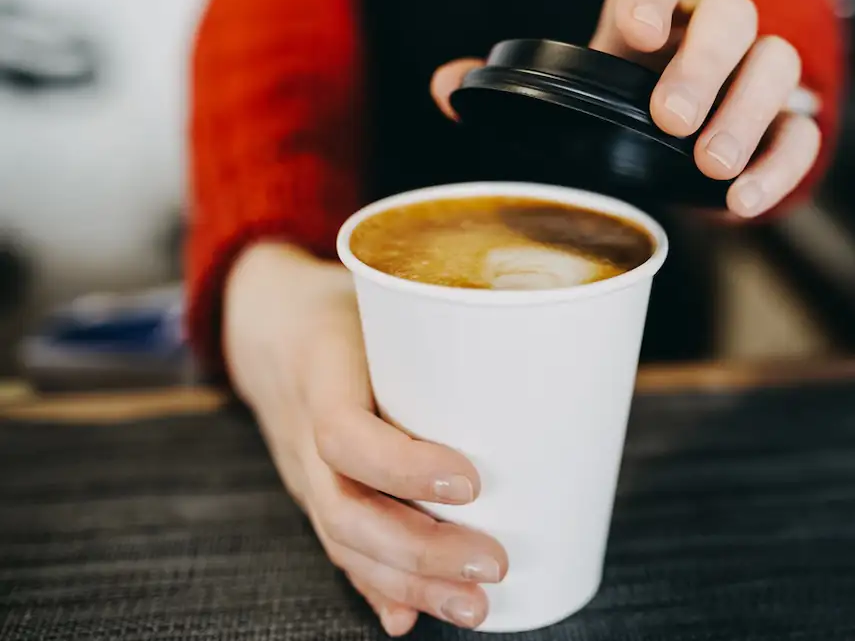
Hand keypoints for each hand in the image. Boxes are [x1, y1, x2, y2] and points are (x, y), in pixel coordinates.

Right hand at [223, 243, 507, 635]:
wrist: (266, 324)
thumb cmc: (346, 306)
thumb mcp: (383, 296)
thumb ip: (443, 322)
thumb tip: (538, 348)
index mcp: (320, 371)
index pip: (343, 433)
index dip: (403, 466)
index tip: (471, 481)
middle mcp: (301, 432)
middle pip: (345, 510)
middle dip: (421, 551)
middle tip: (493, 563)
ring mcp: (304, 471)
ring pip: (343, 542)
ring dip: (410, 584)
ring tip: (474, 608)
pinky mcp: (317, 493)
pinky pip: (340, 549)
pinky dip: (377, 588)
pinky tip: (410, 620)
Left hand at [429, 0, 821, 218]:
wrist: (677, 151)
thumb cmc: (620, 111)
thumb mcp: (569, 96)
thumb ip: (513, 90)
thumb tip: (447, 88)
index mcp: (651, 16)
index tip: (633, 31)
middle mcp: (709, 34)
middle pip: (731, 16)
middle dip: (704, 64)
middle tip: (670, 118)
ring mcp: (754, 76)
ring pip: (778, 65)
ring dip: (747, 112)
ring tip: (711, 164)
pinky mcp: (784, 126)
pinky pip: (803, 133)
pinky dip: (780, 165)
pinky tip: (743, 199)